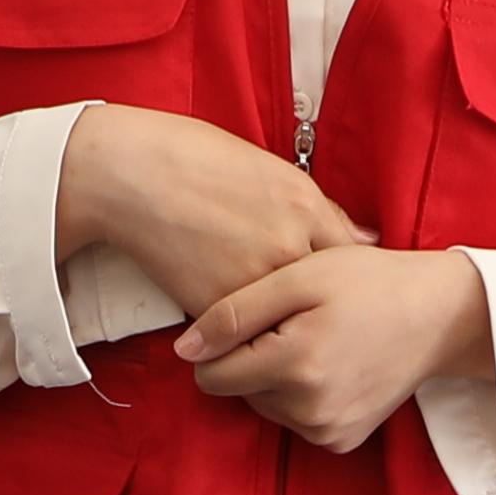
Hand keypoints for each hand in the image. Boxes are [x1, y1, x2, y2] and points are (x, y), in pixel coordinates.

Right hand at [59, 104, 365, 318]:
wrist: (131, 176)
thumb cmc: (197, 160)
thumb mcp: (270, 170)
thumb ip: (320, 210)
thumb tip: (365, 240)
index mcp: (305, 208)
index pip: (351, 259)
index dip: (346, 275)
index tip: (340, 285)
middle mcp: (287, 249)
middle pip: (324, 298)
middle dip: (322, 306)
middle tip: (319, 313)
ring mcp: (253, 284)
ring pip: (288, 322)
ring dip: (287, 325)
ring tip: (285, 324)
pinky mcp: (217, 310)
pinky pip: (248, 334)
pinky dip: (249, 333)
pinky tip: (245, 323)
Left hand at [178, 246, 489, 452]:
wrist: (440, 314)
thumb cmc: (371, 283)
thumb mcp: (299, 277)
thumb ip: (234, 312)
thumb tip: (185, 350)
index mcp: (296, 366)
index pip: (211, 375)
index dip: (223, 341)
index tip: (257, 315)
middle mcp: (310, 411)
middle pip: (237, 390)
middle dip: (254, 357)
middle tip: (299, 322)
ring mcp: (328, 432)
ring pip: (263, 405)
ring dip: (277, 375)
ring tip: (318, 338)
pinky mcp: (342, 441)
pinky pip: (294, 419)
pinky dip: (301, 393)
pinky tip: (331, 363)